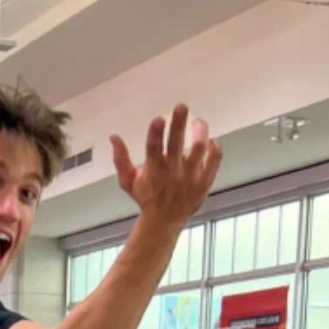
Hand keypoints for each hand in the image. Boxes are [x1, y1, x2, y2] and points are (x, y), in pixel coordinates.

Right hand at [110, 106, 222, 232]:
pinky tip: (211, 141)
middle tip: (181, 107)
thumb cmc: (146, 198)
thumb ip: (120, 159)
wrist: (164, 222)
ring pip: (199, 149)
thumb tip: (113, 137)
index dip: (155, 133)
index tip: (158, 119)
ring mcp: (190, 177)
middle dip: (179, 123)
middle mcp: (172, 172)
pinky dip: (215, 149)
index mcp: (153, 170)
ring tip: (197, 122)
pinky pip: (214, 162)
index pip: (154, 148)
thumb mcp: (128, 181)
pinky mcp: (204, 183)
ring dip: (200, 131)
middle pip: (177, 144)